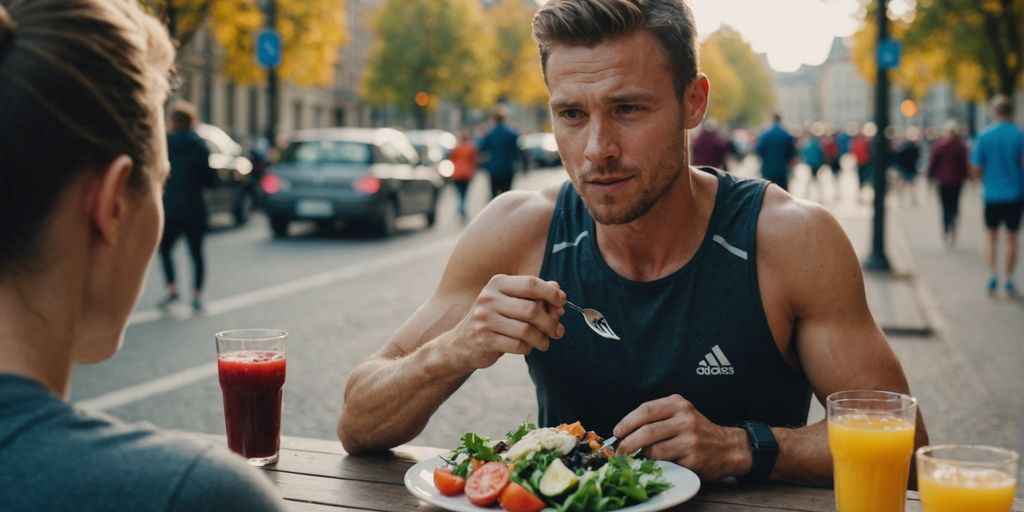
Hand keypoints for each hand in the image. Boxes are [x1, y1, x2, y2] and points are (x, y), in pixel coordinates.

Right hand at [447, 275, 564, 370]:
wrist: (461, 343)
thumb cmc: (494, 319)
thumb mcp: (510, 301)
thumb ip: (533, 294)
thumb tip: (557, 289)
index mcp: (497, 283)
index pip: (531, 284)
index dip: (551, 293)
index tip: (561, 303)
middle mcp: (489, 299)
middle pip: (532, 309)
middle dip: (550, 322)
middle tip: (557, 331)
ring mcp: (485, 320)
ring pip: (527, 330)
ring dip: (541, 338)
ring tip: (544, 342)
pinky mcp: (485, 340)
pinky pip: (518, 345)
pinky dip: (528, 348)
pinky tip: (527, 347)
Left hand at [613, 394, 749, 479]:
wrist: (728, 447)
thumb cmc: (698, 431)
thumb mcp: (681, 414)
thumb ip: (657, 418)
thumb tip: (625, 431)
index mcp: (678, 404)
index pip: (645, 410)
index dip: (627, 422)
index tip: (617, 432)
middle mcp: (684, 418)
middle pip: (646, 431)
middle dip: (627, 443)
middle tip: (619, 451)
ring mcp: (690, 438)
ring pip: (653, 449)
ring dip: (640, 456)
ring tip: (637, 457)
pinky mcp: (693, 457)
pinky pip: (665, 462)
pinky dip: (655, 464)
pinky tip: (655, 463)